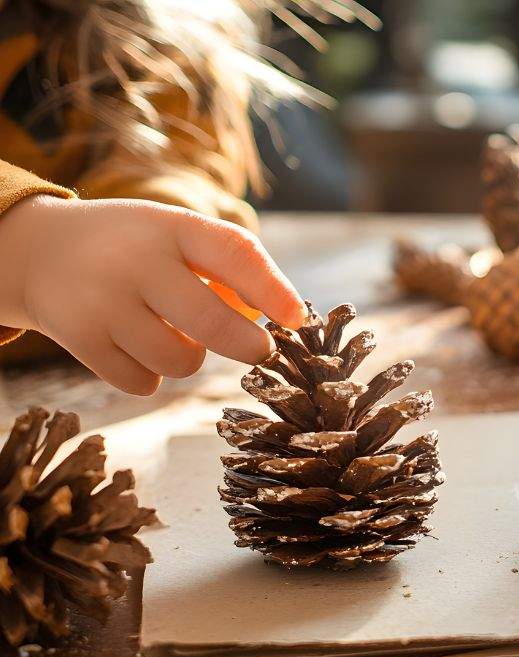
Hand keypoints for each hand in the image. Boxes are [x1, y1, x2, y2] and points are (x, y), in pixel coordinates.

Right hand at [0, 195, 304, 393]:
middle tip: (260, 353)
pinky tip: (133, 346)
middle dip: (248, 346)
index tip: (297, 319)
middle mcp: (135, 261)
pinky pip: (144, 382)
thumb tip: (280, 318)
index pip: (234, 252)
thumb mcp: (172, 234)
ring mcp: (104, 301)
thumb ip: (224, 266)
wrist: (36, 251)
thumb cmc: (132, 248)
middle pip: (211, 322)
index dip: (272, 288)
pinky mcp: (81, 338)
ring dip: (189, 358)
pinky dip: (150, 375)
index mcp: (170, 226)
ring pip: (181, 360)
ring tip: (170, 333)